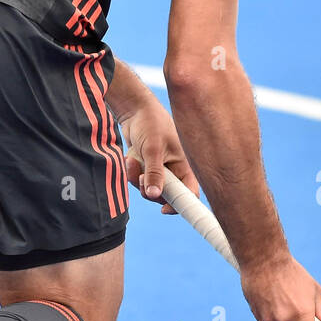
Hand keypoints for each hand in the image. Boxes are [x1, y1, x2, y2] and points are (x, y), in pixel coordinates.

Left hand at [121, 97, 199, 212]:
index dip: (180, 205)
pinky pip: (138, 181)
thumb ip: (155, 173)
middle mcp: (174, 171)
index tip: (163, 209)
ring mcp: (160, 170)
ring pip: (149, 190)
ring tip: (133, 161)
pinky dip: (131, 173)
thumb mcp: (153, 149)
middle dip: (150, 191)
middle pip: (165, 197)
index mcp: (184, 167)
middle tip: (140, 179)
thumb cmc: (150, 124)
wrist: (134, 110)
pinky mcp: (147, 168)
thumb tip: (155, 196)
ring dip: (136, 179)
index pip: (189, 193)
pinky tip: (131, 158)